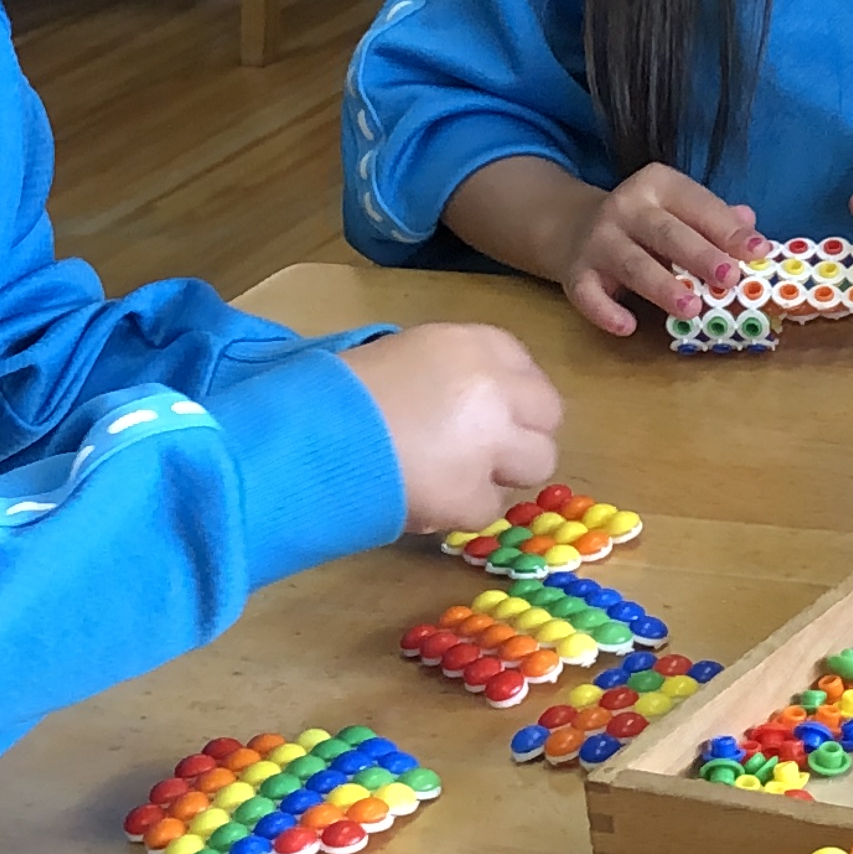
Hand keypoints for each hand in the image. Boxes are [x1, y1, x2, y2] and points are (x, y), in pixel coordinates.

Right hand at [333, 322, 562, 532]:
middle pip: (547, 414)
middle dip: (520, 434)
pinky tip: (422, 498)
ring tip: (449, 476)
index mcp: (472, 343)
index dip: (511, 396)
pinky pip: (488, 508)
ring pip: (536, 464)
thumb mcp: (401, 356)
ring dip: (500, 473)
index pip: (525, 367)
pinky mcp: (470, 494)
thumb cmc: (336, 390)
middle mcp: (494, 386)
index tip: (490, 412)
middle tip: (480, 451)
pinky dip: (460, 510)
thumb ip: (449, 372)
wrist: (305, 436)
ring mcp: (489, 442)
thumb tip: (472, 402)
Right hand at [569, 165, 762, 337]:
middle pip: (666, 232)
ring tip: (691, 308)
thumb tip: (751, 227)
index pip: (698, 204)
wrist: (574, 226)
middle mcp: (626, 207)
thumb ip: (714, 218)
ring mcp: (599, 240)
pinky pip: (589, 294)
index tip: (759, 251)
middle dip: (700, 255)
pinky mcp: (576, 273)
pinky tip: (628, 327)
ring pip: (632, 263)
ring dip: (662, 286)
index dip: (729, 230)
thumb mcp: (679, 209)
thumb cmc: (647, 223)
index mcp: (658, 185)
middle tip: (730, 278)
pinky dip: (606, 311)